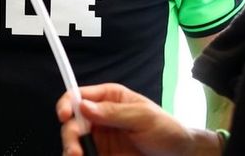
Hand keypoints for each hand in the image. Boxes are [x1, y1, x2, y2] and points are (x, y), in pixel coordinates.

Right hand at [57, 84, 220, 155]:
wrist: (179, 154)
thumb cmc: (166, 128)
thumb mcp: (142, 117)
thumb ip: (113, 112)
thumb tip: (83, 106)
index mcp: (110, 98)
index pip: (80, 96)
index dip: (67, 103)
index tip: (65, 116)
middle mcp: (100, 117)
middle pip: (73, 123)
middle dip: (70, 136)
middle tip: (76, 152)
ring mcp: (100, 138)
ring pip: (75, 143)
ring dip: (72, 150)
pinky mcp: (103, 155)